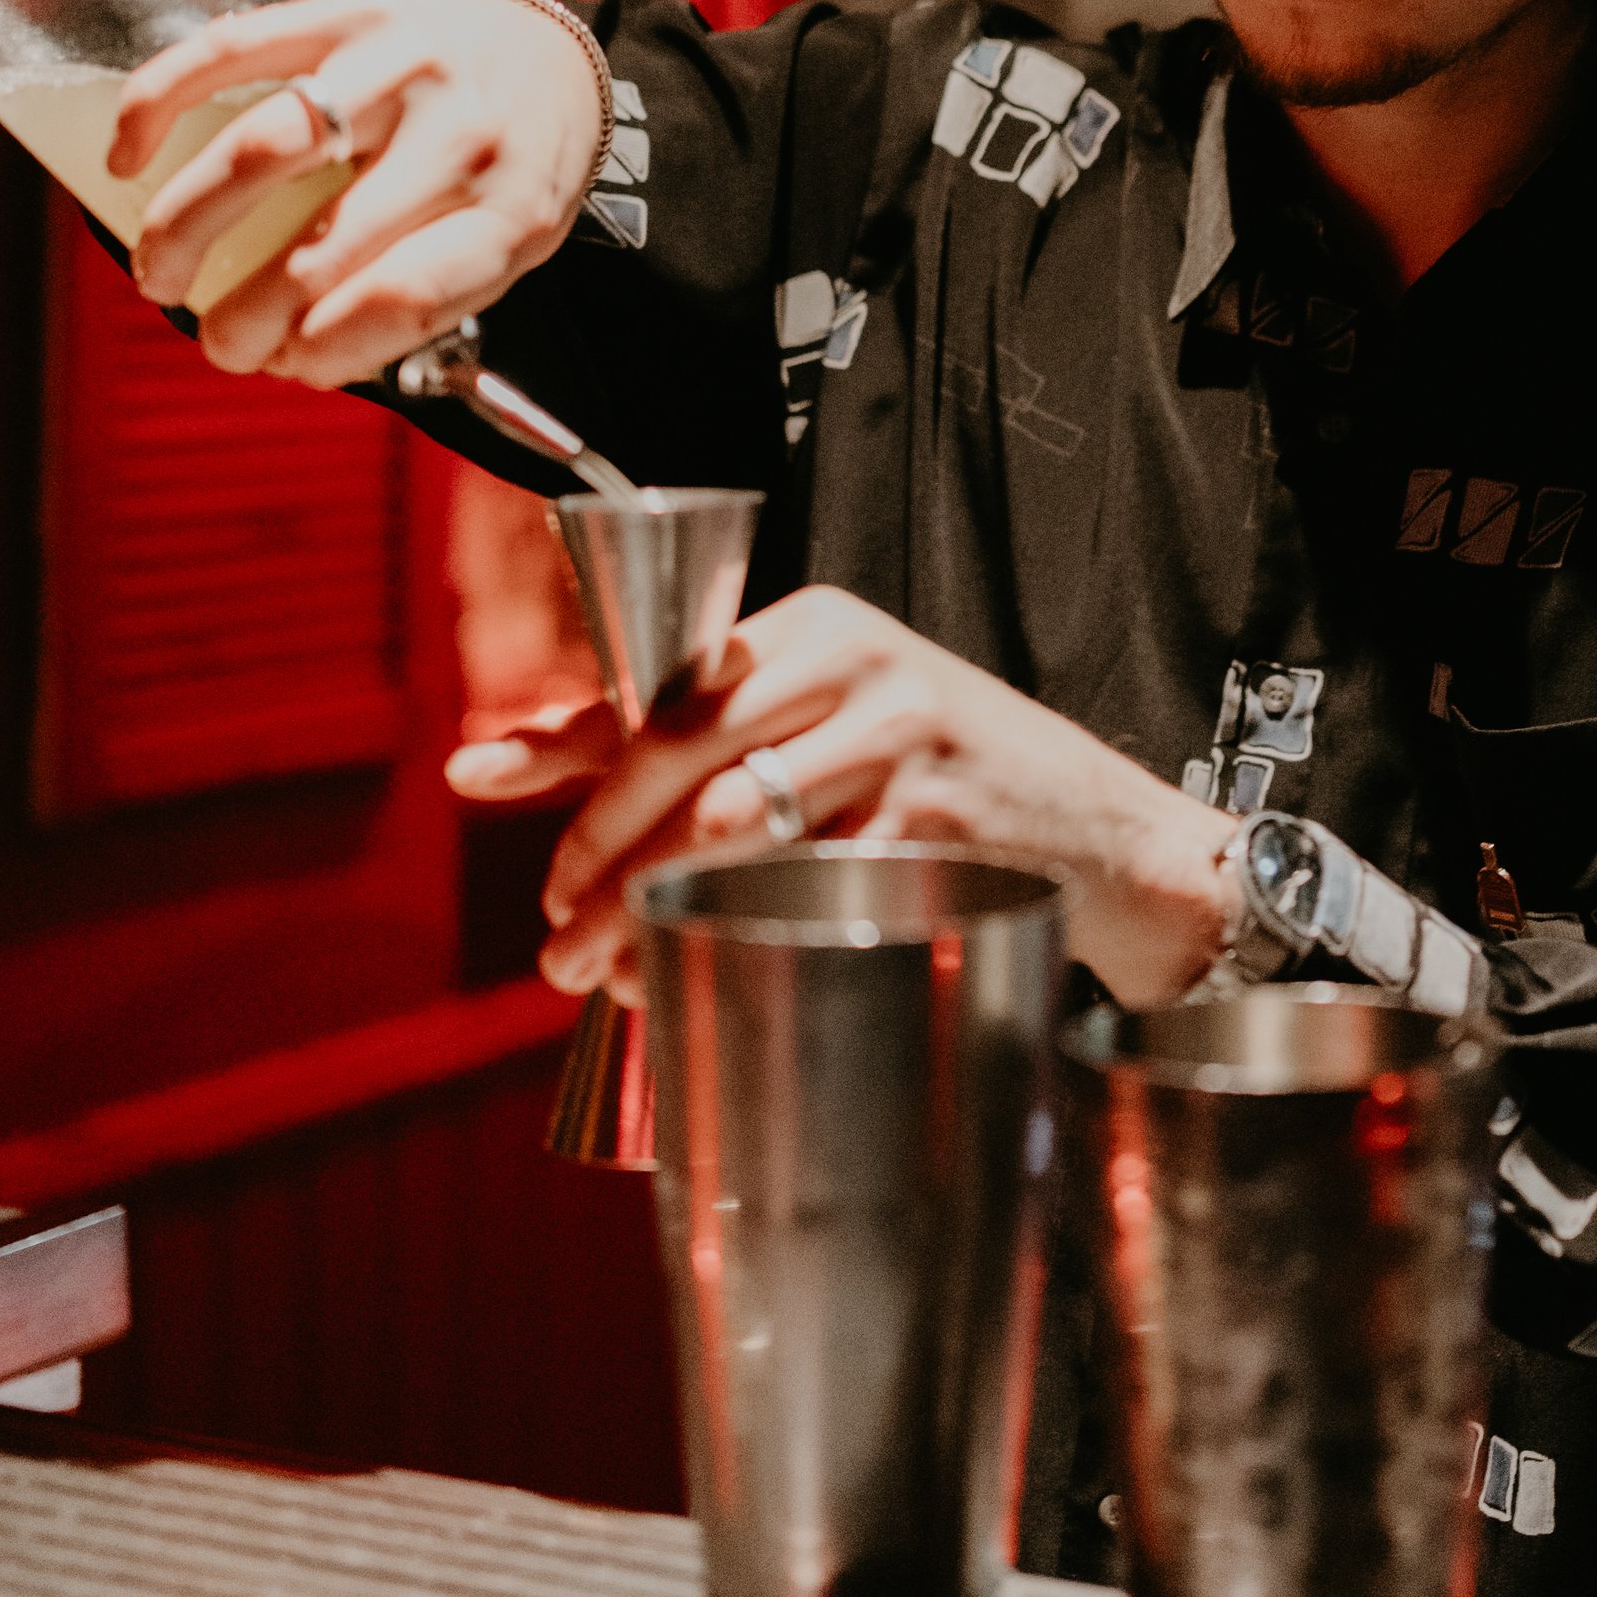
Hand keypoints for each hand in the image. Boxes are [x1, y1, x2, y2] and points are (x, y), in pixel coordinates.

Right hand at [114, 0, 606, 385]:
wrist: (548, 43)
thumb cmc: (517, 165)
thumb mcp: (514, 245)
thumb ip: (430, 300)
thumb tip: (304, 361)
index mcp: (511, 208)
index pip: (407, 293)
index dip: (329, 347)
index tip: (288, 367)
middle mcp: (460, 135)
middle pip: (324, 242)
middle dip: (247, 316)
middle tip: (218, 345)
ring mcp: (401, 65)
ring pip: (264, 147)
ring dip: (187, 225)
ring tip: (158, 274)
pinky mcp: (349, 12)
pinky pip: (234, 51)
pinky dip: (160, 102)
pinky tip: (128, 157)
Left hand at [504, 586, 1233, 1009]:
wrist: (1106, 834)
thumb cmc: (941, 778)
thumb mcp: (824, 725)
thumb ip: (678, 736)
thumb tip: (491, 760)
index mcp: (819, 626)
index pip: (665, 693)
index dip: (572, 762)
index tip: (491, 803)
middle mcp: (861, 666)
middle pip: (687, 760)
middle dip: (600, 859)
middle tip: (555, 939)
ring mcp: (906, 741)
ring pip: (734, 829)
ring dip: (651, 910)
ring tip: (604, 970)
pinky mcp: (940, 823)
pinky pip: (808, 884)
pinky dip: (739, 936)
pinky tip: (702, 970)